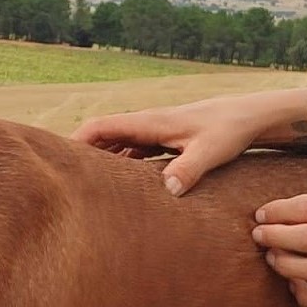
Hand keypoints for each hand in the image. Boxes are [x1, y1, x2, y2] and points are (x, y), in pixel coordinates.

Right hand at [70, 93, 282, 195]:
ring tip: (82, 186)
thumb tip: (167, 190)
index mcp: (149, 122)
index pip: (100, 127)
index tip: (57, 160)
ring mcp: (154, 132)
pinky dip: (119, 164)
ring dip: (100, 161)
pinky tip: (116, 185)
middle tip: (61, 179)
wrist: (250, 117)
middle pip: (102, 136)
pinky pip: (132, 152)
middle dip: (81, 154)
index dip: (75, 141)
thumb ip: (188, 169)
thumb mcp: (211, 152)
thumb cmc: (230, 131)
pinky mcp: (164, 141)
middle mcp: (147, 124)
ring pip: (116, 144)